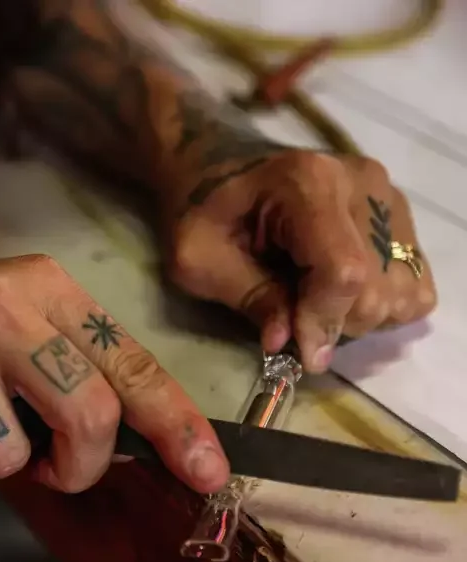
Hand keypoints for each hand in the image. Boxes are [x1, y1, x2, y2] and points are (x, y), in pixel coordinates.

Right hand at [0, 256, 228, 493]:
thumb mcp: (21, 319)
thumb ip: (77, 365)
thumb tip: (145, 441)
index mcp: (43, 285)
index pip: (130, 361)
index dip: (176, 423)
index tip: (210, 471)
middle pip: (89, 413)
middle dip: (81, 464)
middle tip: (55, 466)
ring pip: (11, 456)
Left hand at [164, 150, 436, 372]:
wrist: (213, 162)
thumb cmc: (197, 207)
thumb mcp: (198, 257)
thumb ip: (248, 298)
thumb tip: (288, 345)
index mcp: (308, 183)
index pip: (342, 272)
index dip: (322, 322)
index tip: (298, 352)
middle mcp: (361, 183)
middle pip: (378, 289)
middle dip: (333, 323)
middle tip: (290, 316)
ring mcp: (386, 196)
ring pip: (402, 291)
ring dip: (357, 316)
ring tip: (310, 300)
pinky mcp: (395, 213)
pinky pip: (413, 281)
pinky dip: (381, 302)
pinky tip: (336, 293)